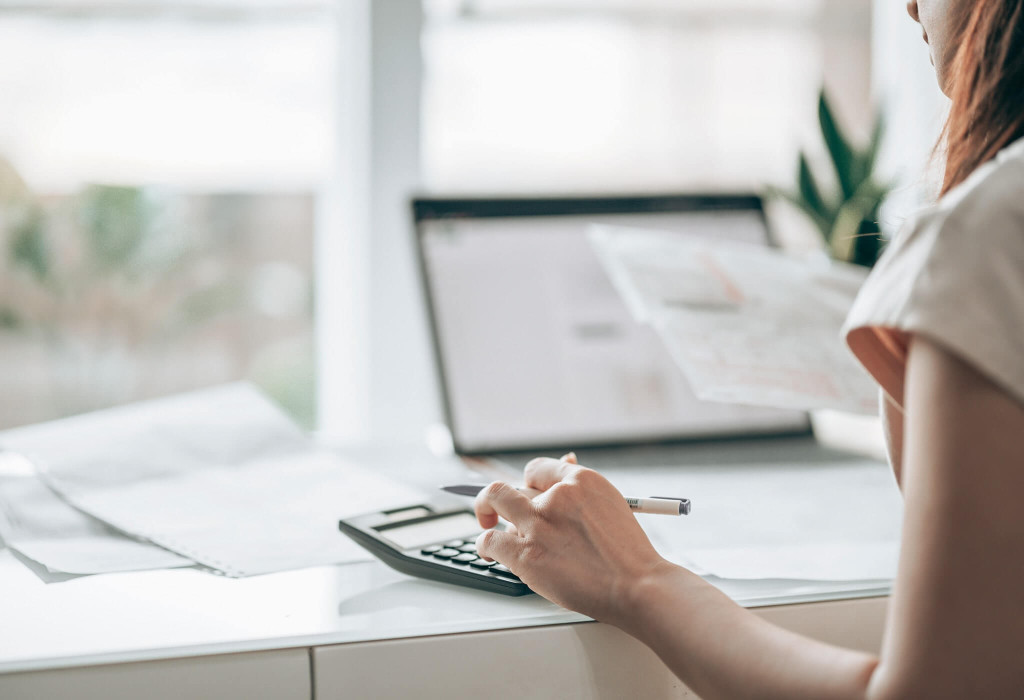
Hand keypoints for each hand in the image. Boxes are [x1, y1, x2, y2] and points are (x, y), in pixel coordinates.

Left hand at [474, 454, 669, 625]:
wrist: (638, 586)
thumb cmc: (628, 553)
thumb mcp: (611, 504)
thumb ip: (582, 488)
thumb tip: (565, 459)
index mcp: (581, 480)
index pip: (536, 470)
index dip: (527, 483)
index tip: (524, 493)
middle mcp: (557, 497)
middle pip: (512, 485)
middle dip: (502, 498)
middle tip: (497, 510)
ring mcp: (539, 524)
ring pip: (494, 503)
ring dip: (492, 517)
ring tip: (495, 528)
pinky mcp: (526, 554)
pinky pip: (489, 540)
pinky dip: (484, 546)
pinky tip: (489, 552)